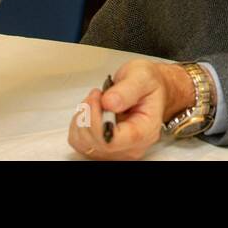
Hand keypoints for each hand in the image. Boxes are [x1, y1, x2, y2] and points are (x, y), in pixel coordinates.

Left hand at [67, 60, 193, 160]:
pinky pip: (80, 142)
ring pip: (84, 144)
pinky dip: (80, 124)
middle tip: (98, 94)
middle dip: (89, 115)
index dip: (97, 121)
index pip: (112, 140)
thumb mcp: (142, 76)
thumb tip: (110, 103)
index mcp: (146, 131)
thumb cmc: (147, 84)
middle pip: (96, 143)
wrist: (148, 89)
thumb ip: (128, 89)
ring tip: (96, 101)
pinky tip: (91, 111)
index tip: (98, 98)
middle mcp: (132, 147)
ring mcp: (117, 150)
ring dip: (83, 119)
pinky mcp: (104, 149)